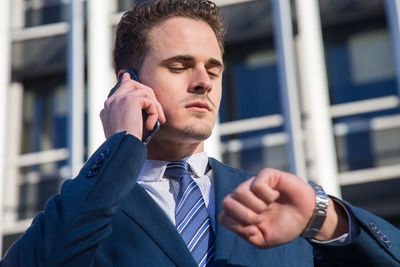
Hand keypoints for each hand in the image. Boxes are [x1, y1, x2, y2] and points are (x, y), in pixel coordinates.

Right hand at [100, 73, 165, 138]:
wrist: (121, 147)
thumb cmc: (125, 144)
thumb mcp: (125, 130)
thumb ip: (128, 118)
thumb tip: (141, 110)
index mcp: (107, 109)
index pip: (118, 89)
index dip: (125, 82)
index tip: (127, 76)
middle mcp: (111, 102)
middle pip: (131, 84)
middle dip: (148, 93)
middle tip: (158, 108)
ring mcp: (119, 99)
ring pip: (144, 91)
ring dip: (155, 106)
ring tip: (158, 120)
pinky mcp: (130, 100)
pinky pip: (149, 101)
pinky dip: (154, 113)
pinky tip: (150, 125)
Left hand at [218, 168, 347, 248]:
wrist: (307, 216)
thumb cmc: (284, 225)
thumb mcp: (264, 240)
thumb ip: (249, 236)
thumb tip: (246, 227)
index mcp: (240, 211)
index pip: (223, 216)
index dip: (237, 226)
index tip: (254, 230)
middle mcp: (244, 196)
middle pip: (226, 202)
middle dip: (244, 215)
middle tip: (260, 219)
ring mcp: (253, 184)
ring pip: (239, 192)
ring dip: (256, 206)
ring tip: (268, 208)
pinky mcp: (266, 175)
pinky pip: (257, 184)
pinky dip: (267, 195)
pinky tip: (275, 196)